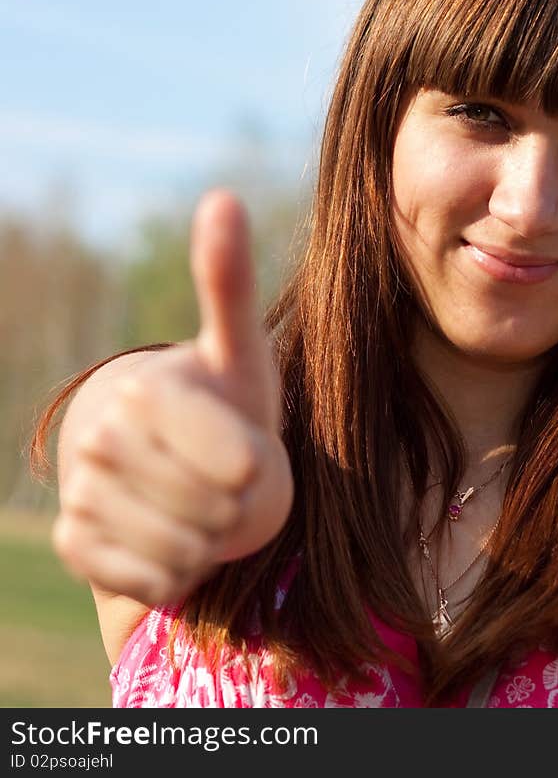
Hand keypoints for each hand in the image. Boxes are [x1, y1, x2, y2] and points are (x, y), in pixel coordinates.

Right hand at [53, 190, 292, 605]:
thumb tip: (222, 196)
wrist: (171, 455)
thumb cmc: (223, 399)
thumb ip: (230, 281)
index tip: (250, 449)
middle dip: (239, 506)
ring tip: (202, 502)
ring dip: (212, 538)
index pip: (241, 466)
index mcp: (148, 390)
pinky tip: (173, 534)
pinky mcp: (75, 544)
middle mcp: (100, 440)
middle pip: (216, 512)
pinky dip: (179, 570)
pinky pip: (152, 581)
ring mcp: (82, 494)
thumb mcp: (241, 349)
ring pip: (186, 551)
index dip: (260, 467)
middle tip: (225, 478)